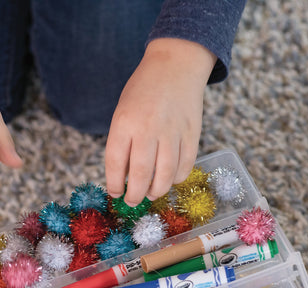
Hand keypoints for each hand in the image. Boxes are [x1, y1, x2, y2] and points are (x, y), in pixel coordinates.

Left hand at [105, 38, 215, 205]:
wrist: (175, 65)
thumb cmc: (142, 92)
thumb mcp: (122, 113)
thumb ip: (122, 143)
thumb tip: (123, 178)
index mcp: (125, 122)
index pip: (115, 163)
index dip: (114, 184)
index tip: (116, 193)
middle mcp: (148, 129)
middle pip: (142, 175)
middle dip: (135, 195)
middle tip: (133, 201)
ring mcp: (173, 132)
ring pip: (166, 175)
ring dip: (157, 191)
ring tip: (151, 194)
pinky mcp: (192, 134)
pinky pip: (185, 166)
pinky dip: (177, 179)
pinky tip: (170, 179)